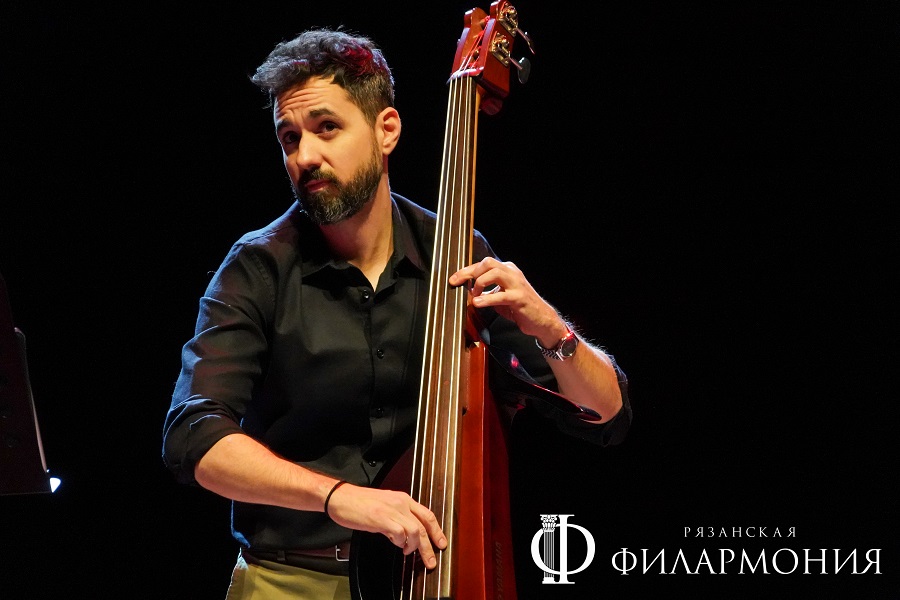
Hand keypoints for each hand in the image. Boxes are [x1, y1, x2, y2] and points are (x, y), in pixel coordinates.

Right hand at [325, 484, 446, 568]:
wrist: (341, 497)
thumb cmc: (359, 502)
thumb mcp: (385, 505)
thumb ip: (397, 517)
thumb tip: (404, 535)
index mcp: (403, 499)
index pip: (427, 514)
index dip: (437, 531)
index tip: (440, 542)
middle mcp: (401, 503)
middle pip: (424, 525)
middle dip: (430, 546)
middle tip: (431, 560)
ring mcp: (392, 510)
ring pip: (415, 531)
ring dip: (414, 546)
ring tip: (408, 552)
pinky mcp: (382, 519)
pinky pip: (400, 534)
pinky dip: (400, 543)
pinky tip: (396, 544)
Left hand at [448, 257, 564, 341]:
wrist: (541, 319)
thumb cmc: (520, 308)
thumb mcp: (500, 296)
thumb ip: (486, 292)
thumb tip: (469, 293)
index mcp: (507, 270)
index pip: (483, 264)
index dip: (466, 271)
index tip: (454, 279)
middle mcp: (512, 273)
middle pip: (487, 263)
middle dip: (469, 272)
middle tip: (459, 283)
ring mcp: (517, 284)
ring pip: (494, 273)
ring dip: (479, 283)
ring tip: (474, 295)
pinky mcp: (519, 298)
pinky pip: (500, 295)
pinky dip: (487, 299)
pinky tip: (478, 303)